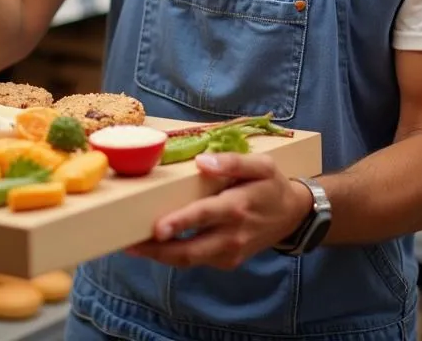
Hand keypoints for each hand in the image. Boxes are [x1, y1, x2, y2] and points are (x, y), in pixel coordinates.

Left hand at [126, 153, 312, 269]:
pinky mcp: (227, 260)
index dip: (180, 223)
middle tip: (128, 245)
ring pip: (189, 260)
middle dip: (158, 250)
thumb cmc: (272, 184)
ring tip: (131, 246)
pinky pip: (196, 260)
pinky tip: (154, 245)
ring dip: (160, 256)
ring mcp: (229, 252)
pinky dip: (173, 256)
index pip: (204, 216)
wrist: (294, 215)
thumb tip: (203, 161)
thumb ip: (233, 161)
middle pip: (190, 250)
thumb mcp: (261, 165)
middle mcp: (232, 235)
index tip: (158, 228)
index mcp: (238, 207)